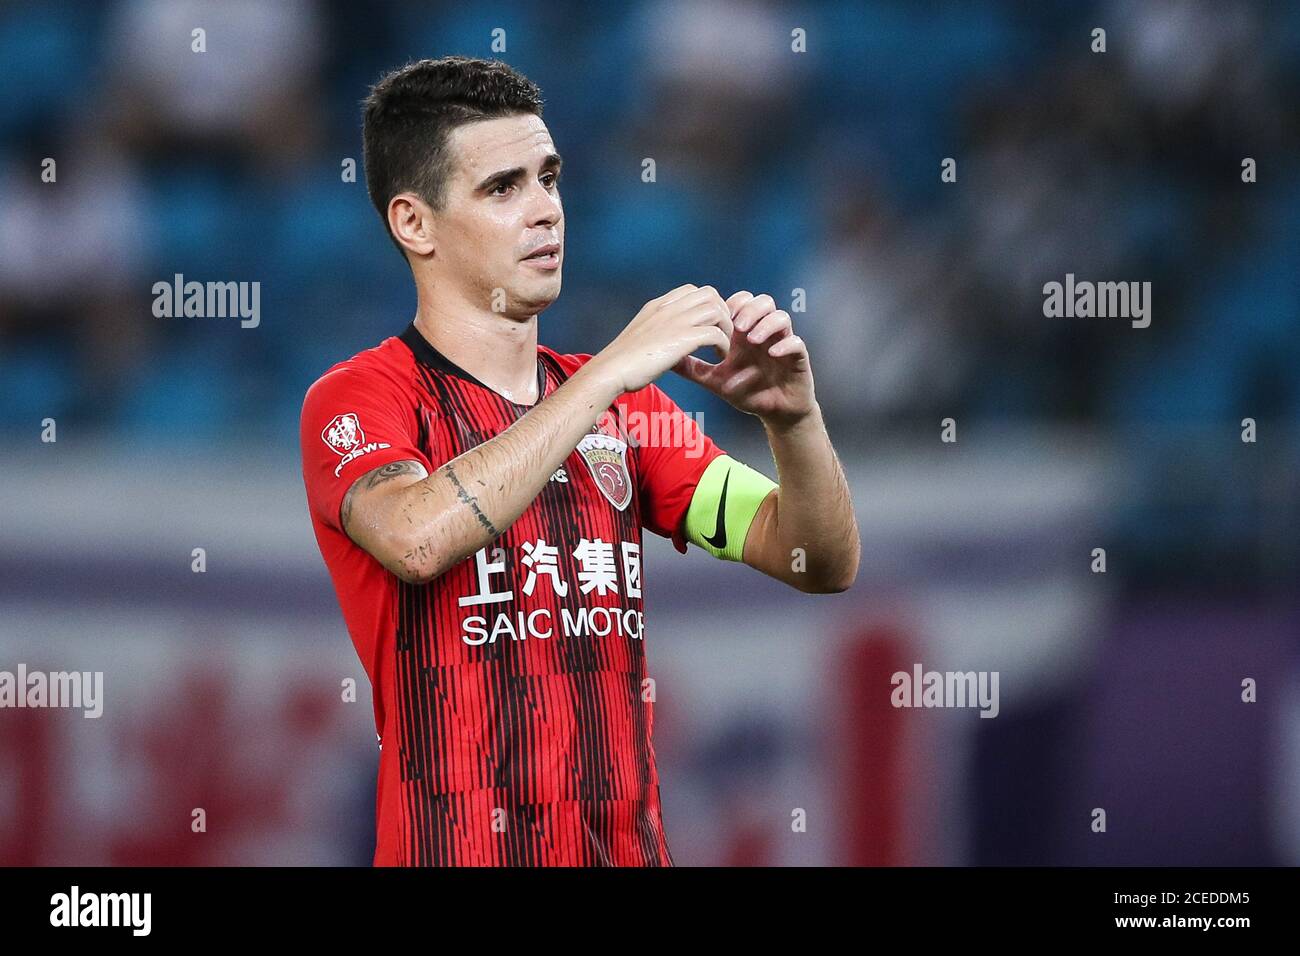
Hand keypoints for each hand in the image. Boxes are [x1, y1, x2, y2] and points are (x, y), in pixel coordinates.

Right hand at [592, 284, 732, 393]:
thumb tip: (665, 342)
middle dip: (722, 312)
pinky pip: (715, 333)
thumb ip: (656, 332)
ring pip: (716, 310)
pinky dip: (722, 345)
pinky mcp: (682, 338)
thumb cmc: (622, 361)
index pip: (692, 290)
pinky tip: (718, 357)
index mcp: (658, 306)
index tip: (708, 325)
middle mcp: (668, 308)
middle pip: (710, 294)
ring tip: (722, 346)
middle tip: (721, 334)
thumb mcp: (640, 337)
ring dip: (726, 328)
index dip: (706, 305)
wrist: (611, 370)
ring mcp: (676, 321)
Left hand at [673, 291, 814, 427]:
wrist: (774, 412)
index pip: (742, 302)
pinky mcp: (798, 358)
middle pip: (763, 301)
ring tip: (751, 339)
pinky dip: (785, 344)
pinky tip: (772, 354)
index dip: (732, 304)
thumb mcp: (715, 380)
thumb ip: (693, 368)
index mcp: (746, 333)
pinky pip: (797, 342)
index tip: (719, 318)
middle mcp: (765, 333)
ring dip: (766, 323)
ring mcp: (782, 343)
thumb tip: (666, 359)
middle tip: (736, 325)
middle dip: (749, 309)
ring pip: (782, 316)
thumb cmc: (747, 392)